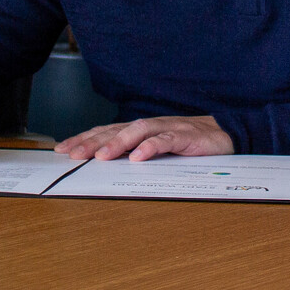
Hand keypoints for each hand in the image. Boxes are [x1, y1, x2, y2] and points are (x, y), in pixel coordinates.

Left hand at [54, 115, 232, 160]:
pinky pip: (167, 140)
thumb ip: (134, 153)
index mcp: (141, 129)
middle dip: (93, 142)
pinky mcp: (187, 136)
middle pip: (117, 129)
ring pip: (138, 131)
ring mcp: (168, 128)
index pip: (107, 131)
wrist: (227, 133)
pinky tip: (139, 157)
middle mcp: (151, 125)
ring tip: (101, 157)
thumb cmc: (188, 143)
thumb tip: (104, 163)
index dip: (84, 138)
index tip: (62, 148)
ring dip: (118, 143)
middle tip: (72, 154)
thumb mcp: (157, 150)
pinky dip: (152, 147)